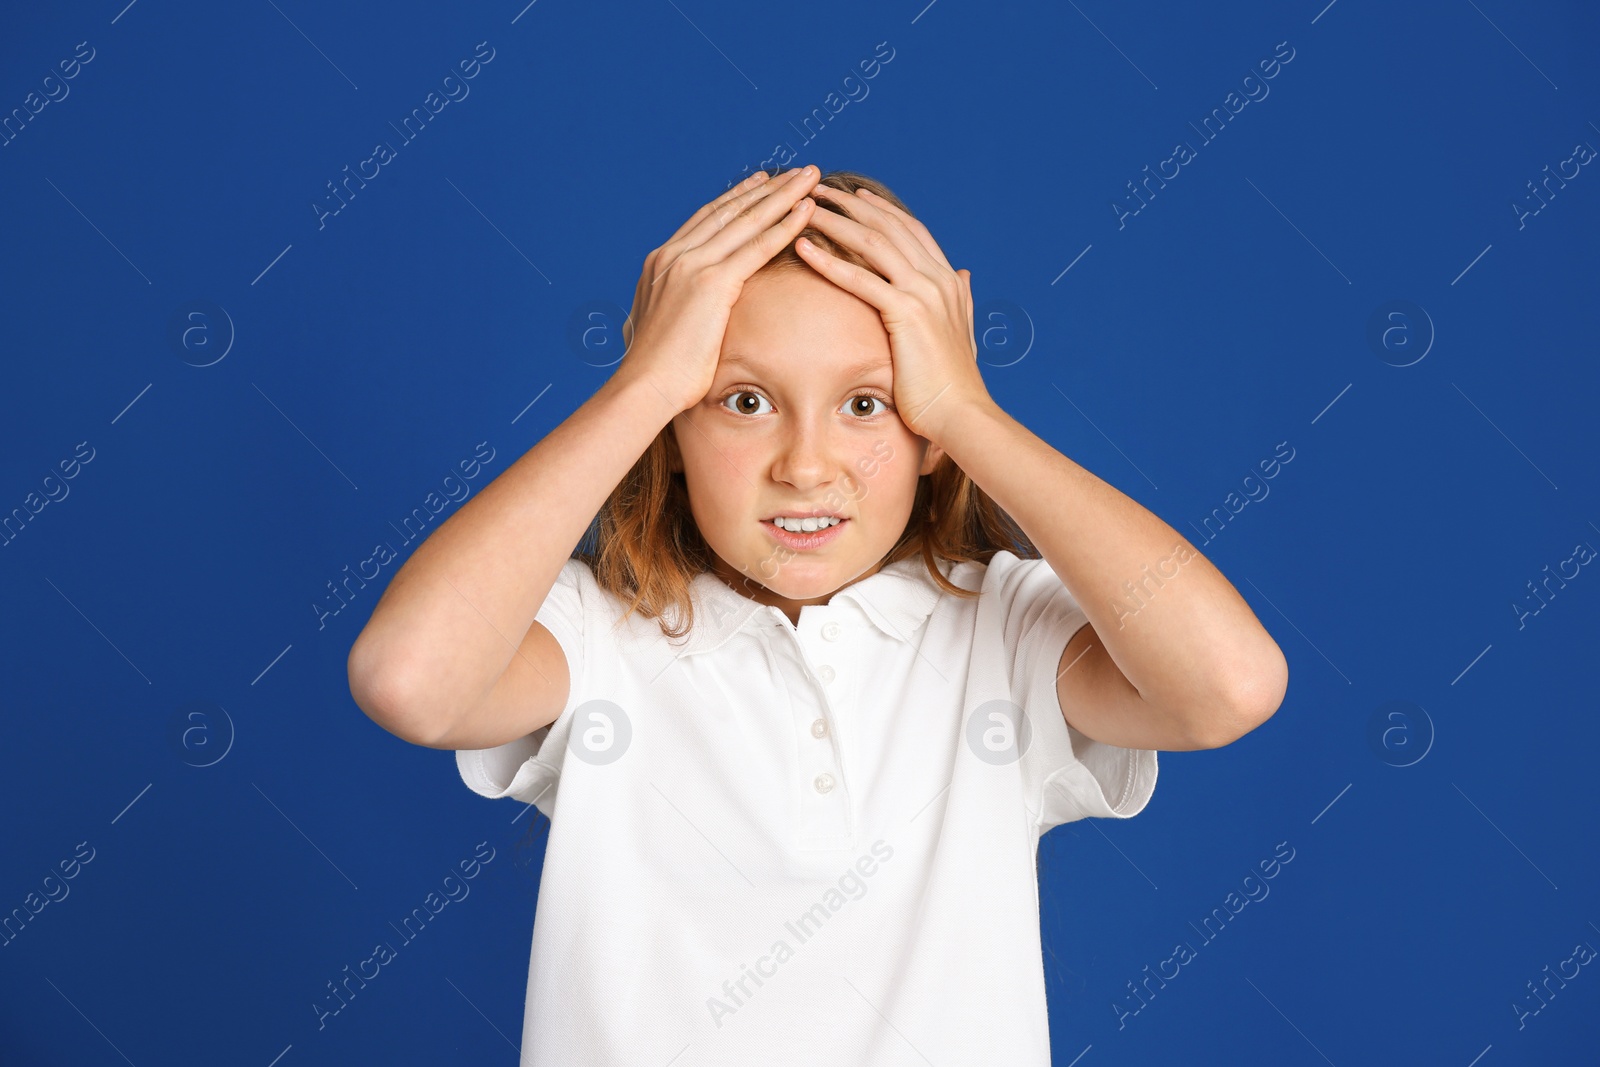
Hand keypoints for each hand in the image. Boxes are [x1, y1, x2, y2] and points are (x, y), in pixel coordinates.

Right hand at [615, 165, 820, 412]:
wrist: (643, 387)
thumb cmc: (656, 372)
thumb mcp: (663, 327)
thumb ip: (676, 308)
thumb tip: (686, 316)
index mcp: (661, 262)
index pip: (707, 219)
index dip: (738, 198)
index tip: (762, 182)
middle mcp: (674, 254)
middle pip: (729, 210)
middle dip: (767, 188)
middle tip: (797, 170)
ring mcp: (691, 265)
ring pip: (747, 220)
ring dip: (783, 195)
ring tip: (812, 176)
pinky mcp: (712, 283)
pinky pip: (757, 247)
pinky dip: (785, 225)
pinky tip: (807, 212)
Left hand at [795, 185, 989, 442]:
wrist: (962, 413)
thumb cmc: (955, 383)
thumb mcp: (962, 331)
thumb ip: (962, 298)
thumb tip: (965, 274)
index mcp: (947, 280)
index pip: (910, 230)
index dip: (881, 209)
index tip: (854, 194)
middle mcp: (938, 278)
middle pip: (888, 227)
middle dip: (851, 204)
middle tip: (818, 188)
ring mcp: (924, 293)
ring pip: (873, 243)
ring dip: (835, 221)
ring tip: (803, 209)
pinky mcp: (907, 314)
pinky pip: (861, 279)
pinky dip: (830, 260)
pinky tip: (803, 249)